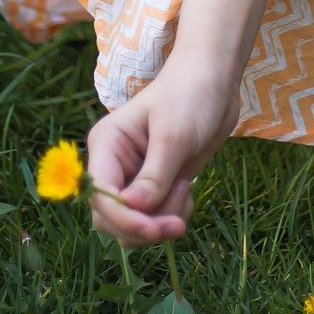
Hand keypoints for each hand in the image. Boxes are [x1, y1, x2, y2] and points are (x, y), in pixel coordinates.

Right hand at [84, 51, 242, 247]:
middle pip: (110, 219)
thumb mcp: (174, 134)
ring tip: (185, 190)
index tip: (154, 229)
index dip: (122, 219)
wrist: (214, 83)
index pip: (99, 195)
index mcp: (107, 145)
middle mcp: (114, 165)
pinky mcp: (154, 187)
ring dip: (161, 221)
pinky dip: (172, 216)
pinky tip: (188, 190)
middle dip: (144, 227)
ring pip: (133, 224)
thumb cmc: (191, 95)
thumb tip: (135, 209)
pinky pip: (154, 220)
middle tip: (178, 223)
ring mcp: (133, 178)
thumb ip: (155, 174)